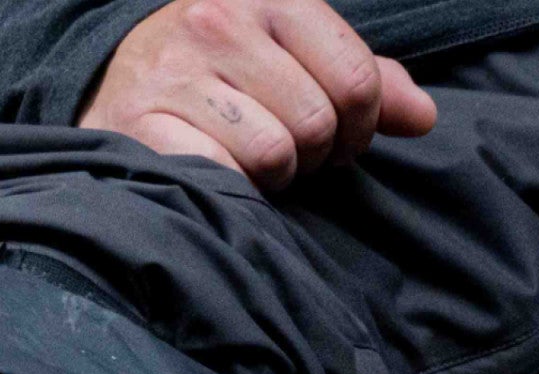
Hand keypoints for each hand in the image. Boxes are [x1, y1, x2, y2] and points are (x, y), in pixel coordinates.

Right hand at [79, 0, 437, 189]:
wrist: (117, 82)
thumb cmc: (224, 74)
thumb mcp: (296, 55)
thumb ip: (362, 80)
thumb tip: (422, 116)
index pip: (357, 79)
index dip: (362, 125)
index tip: (341, 136)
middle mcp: (219, 21)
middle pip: (318, 122)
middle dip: (314, 152)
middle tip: (291, 150)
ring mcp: (177, 71)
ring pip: (275, 153)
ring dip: (274, 174)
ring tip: (252, 157)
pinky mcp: (146, 123)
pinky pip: (224, 175)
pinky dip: (232, 187)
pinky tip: (219, 169)